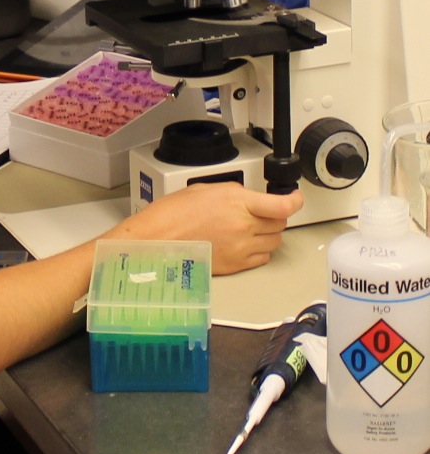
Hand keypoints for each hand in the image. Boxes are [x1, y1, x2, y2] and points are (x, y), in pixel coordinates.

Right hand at [104, 182, 303, 275]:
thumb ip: (234, 193)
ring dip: (268, 234)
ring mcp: (242, 247)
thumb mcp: (205, 189)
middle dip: (275, 216)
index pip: (281, 205)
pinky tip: (244, 243)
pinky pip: (262, 258)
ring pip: (274, 242)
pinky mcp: (237, 265)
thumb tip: (249, 198)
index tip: (295, 198)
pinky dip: (259, 251)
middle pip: (280, 223)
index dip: (295, 200)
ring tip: (250, 229)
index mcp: (237, 202)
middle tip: (263, 213)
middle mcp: (244, 225)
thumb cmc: (172, 213)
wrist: (158, 239)